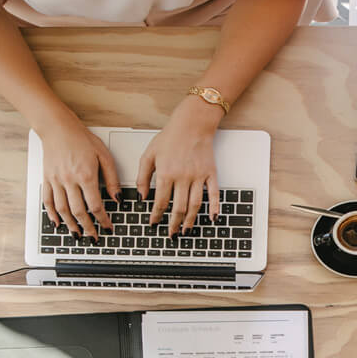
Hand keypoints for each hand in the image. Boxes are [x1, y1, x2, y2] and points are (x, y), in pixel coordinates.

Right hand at [41, 118, 120, 238]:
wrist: (58, 127)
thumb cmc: (82, 139)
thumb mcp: (104, 156)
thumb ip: (112, 179)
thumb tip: (118, 198)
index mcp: (86, 175)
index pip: (96, 205)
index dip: (103, 220)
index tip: (108, 227)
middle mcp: (69, 180)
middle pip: (79, 212)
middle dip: (88, 228)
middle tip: (94, 237)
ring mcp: (56, 180)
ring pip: (62, 209)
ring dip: (71, 225)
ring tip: (78, 234)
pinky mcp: (47, 179)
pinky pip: (48, 200)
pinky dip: (52, 214)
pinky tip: (58, 223)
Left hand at [137, 97, 221, 237]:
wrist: (192, 124)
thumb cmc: (170, 137)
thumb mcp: (149, 154)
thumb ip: (142, 177)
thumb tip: (142, 197)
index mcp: (166, 173)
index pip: (161, 201)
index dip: (156, 215)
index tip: (154, 222)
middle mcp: (183, 177)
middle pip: (179, 207)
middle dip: (173, 223)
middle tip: (171, 233)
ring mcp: (198, 176)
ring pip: (195, 205)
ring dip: (191, 221)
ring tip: (186, 230)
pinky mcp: (210, 174)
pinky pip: (213, 194)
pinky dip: (214, 208)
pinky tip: (213, 218)